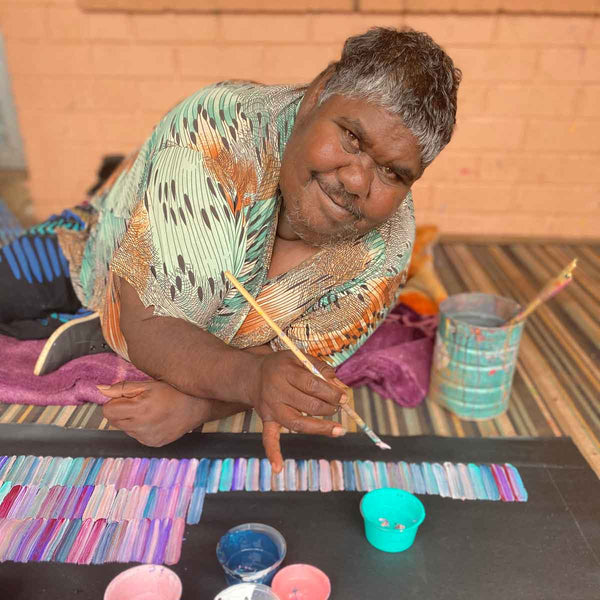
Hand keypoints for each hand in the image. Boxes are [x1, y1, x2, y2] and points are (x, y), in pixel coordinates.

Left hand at [98, 380, 208, 446]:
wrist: (197, 406)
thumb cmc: (175, 391)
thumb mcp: (149, 384)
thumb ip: (122, 388)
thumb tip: (100, 389)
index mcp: (139, 410)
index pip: (108, 410)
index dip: (115, 401)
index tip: (127, 397)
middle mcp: (141, 427)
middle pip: (114, 421)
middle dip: (122, 410)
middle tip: (140, 402)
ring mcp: (147, 438)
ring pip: (125, 429)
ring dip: (131, 420)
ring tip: (150, 410)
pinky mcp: (152, 444)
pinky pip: (136, 436)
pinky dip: (140, 428)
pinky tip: (154, 420)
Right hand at [248, 352, 347, 471]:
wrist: (252, 375)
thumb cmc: (282, 366)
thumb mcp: (299, 357)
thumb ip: (320, 368)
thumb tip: (340, 387)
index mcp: (286, 372)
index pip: (312, 385)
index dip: (331, 392)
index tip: (343, 397)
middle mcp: (277, 391)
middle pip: (308, 405)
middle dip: (329, 408)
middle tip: (338, 407)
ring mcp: (272, 408)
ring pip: (297, 423)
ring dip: (320, 428)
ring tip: (338, 430)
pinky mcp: (267, 421)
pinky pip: (269, 438)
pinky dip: (273, 453)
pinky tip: (279, 468)